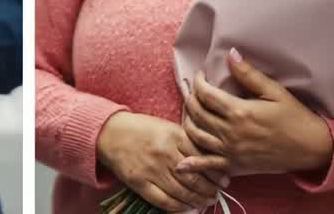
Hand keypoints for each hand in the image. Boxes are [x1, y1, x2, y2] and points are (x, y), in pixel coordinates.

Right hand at [96, 111, 230, 212]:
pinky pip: (163, 201)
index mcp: (172, 136)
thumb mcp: (166, 127)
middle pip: (194, 179)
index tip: (225, 180)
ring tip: (205, 201)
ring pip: (182, 192)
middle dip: (210, 190)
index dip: (216, 173)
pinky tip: (187, 207)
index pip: (201, 159)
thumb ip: (186, 142)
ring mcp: (150, 169)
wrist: (108, 132)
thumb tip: (210, 162)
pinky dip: (179, 207)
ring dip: (198, 200)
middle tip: (216, 193)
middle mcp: (163, 153)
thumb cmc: (141, 129)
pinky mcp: (139, 183)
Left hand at [178, 48, 333, 176]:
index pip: (205, 94)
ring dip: (187, 120)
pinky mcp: (235, 165)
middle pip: (197, 113)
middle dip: (190, 98)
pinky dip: (192, 163)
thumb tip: (230, 54)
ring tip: (190, 110)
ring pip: (196, 135)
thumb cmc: (296, 118)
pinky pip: (208, 164)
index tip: (200, 75)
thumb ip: (249, 74)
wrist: (314, 148)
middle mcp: (231, 133)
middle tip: (193, 90)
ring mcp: (231, 151)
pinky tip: (180, 162)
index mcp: (239, 112)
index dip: (198, 81)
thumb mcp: (275, 92)